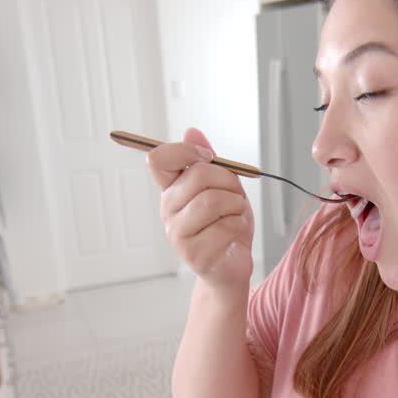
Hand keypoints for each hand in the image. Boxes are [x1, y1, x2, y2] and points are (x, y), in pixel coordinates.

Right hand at [147, 127, 254, 294]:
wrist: (232, 266)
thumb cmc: (227, 225)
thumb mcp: (224, 188)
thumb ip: (210, 161)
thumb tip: (192, 131)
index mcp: (171, 190)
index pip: (158, 158)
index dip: (186, 151)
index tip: (209, 158)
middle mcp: (168, 210)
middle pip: (198, 176)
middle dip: (229, 181)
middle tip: (237, 195)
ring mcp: (178, 234)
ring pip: (213, 201)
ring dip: (237, 206)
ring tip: (236, 216)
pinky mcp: (194, 255)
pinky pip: (226, 227)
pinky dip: (240, 226)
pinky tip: (235, 235)